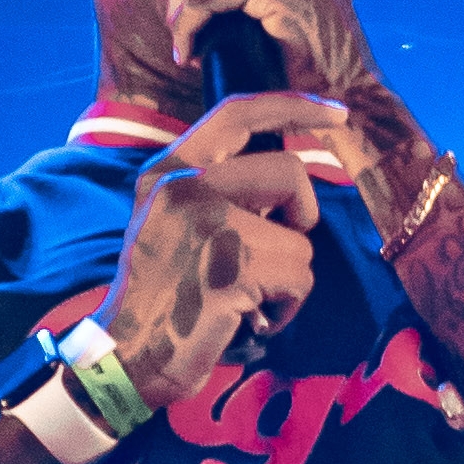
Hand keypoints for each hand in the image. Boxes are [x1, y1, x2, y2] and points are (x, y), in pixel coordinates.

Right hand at [95, 91, 342, 411]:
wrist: (125, 358)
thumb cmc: (163, 296)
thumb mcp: (173, 222)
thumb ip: (219, 190)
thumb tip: (290, 174)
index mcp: (168, 170)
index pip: (238, 114)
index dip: (294, 106)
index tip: (338, 114)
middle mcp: (183, 186)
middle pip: (289, 171)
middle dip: (301, 215)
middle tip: (274, 253)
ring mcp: (206, 224)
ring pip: (301, 236)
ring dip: (290, 275)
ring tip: (248, 295)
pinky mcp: (231, 267)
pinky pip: (300, 277)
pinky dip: (288, 306)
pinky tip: (249, 317)